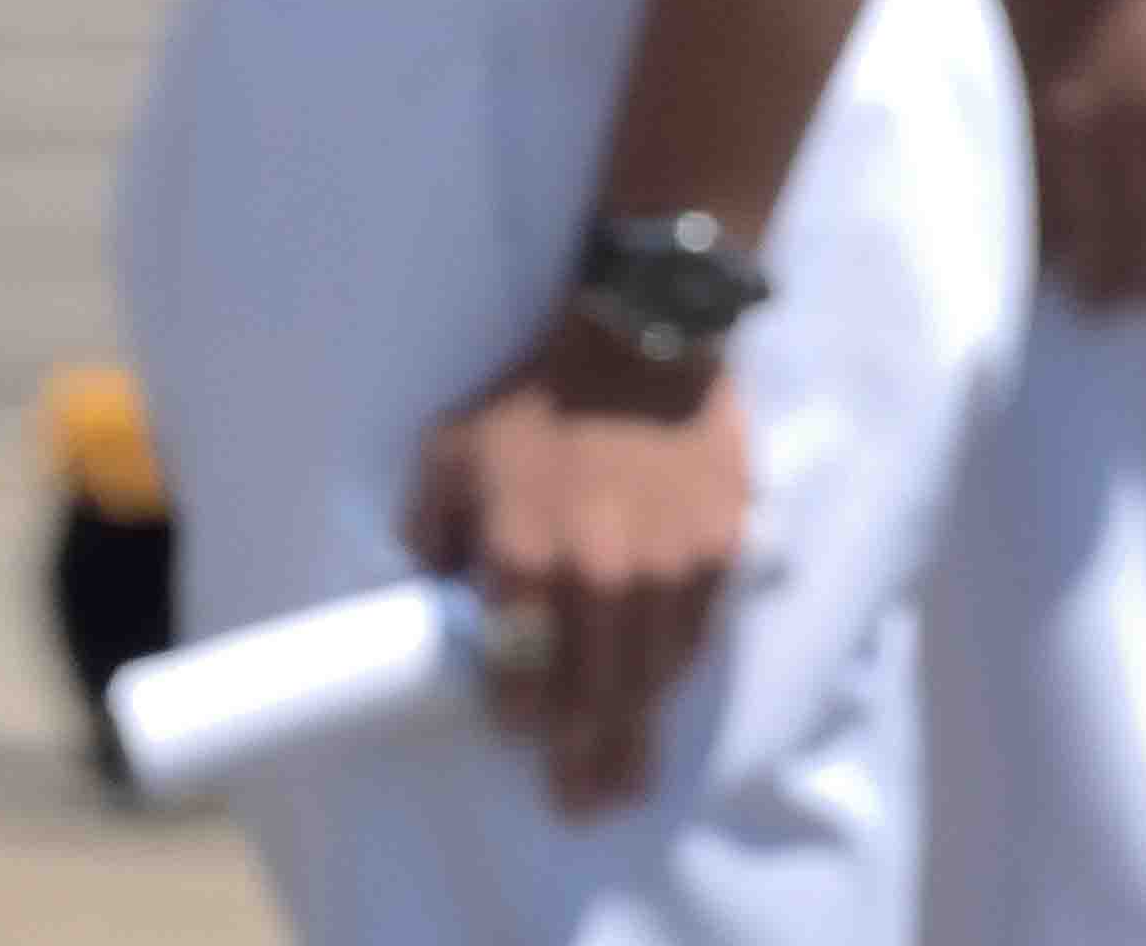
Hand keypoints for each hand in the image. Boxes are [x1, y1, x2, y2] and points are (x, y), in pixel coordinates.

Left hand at [403, 311, 750, 815]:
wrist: (642, 342)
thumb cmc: (532, 401)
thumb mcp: (449, 454)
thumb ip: (428, 531)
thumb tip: (430, 594)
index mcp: (523, 556)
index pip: (520, 676)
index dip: (516, 718)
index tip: (517, 732)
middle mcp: (596, 576)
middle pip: (591, 699)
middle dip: (580, 759)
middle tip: (578, 804)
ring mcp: (665, 569)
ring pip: (649, 679)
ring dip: (634, 735)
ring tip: (624, 780)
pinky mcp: (717, 553)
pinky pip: (694, 637)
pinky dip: (673, 671)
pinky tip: (660, 694)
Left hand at [987, 0, 1145, 312]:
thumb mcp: (985, 6)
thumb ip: (982, 73)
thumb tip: (966, 123)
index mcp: (1006, 107)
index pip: (1011, 215)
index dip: (1026, 260)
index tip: (1038, 280)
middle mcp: (1063, 133)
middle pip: (1078, 245)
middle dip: (1091, 288)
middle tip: (1103, 311)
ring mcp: (1132, 126)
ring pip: (1143, 237)